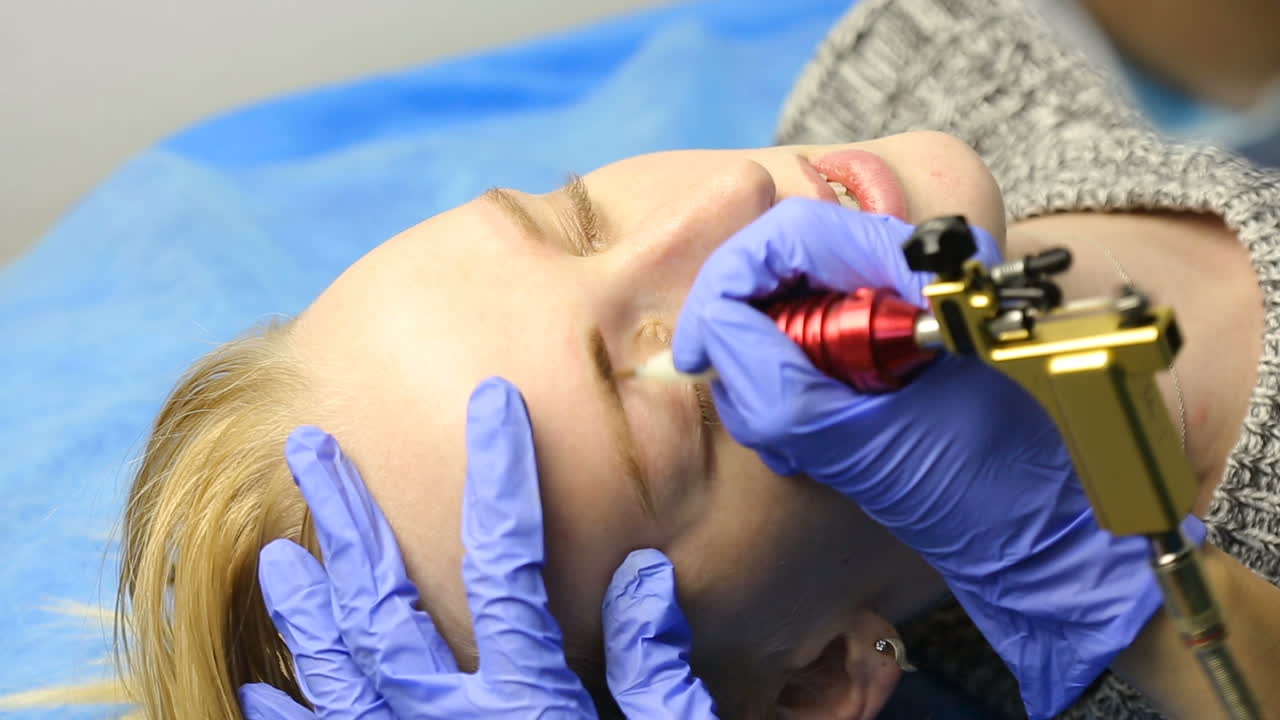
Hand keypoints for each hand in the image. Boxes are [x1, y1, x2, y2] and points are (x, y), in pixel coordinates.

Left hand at [238, 378, 716, 718]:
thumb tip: (642, 575)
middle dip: (349, 515)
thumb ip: (659, 673)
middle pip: (387, 602)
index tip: (491, 401)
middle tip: (309, 445)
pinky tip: (266, 686)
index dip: (500, 476)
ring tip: (280, 550)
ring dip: (305, 606)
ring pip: (338, 673)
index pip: (508, 563)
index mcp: (532, 701)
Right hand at [672, 198, 1202, 718]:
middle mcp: (907, 272)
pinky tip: (808, 445)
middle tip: (751, 412)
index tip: (700, 354)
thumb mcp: (869, 448)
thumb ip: (781, 392)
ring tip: (795, 446)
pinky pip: (805, 347)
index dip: (728, 284)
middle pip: (779, 268)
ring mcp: (894, 309)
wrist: (1046, 536)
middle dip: (744, 339)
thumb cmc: (987, 493)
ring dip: (765, 380)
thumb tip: (713, 338)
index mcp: (919, 271)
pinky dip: (787, 398)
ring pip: (783, 311)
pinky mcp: (883, 345)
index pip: (791, 233)